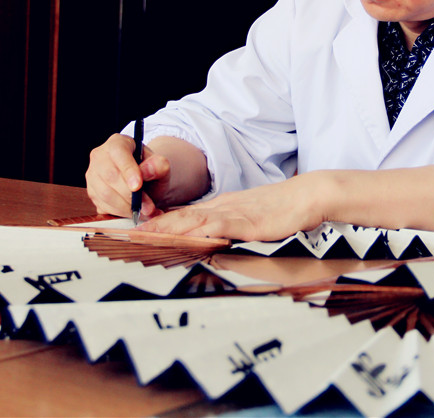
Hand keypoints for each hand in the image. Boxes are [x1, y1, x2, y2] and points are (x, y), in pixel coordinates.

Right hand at [85, 133, 164, 218]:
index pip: (119, 153)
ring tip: (145, 212)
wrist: (144, 182)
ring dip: (126, 207)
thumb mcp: (161, 166)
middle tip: (148, 207)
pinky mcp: (92, 193)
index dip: (128, 170)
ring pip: (104, 194)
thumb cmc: (150, 170)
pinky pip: (103, 206)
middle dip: (130, 195)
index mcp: (117, 142)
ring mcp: (92, 175)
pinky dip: (121, 214)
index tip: (138, 186)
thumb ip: (159, 165)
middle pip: (109, 176)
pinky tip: (136, 214)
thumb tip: (147, 171)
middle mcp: (100, 156)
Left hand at [136, 174, 324, 241]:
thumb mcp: (251, 217)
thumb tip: (213, 238)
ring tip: (143, 237)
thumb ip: (231, 226)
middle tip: (127, 236)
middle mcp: (222, 208)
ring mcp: (233, 214)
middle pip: (181, 217)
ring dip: (166, 229)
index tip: (137, 231)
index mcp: (222, 207)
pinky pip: (218, 226)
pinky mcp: (247, 223)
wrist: (306, 195)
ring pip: (192, 220)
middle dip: (153, 227)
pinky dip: (198, 232)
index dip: (159, 223)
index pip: (184, 215)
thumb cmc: (283, 208)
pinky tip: (184, 238)